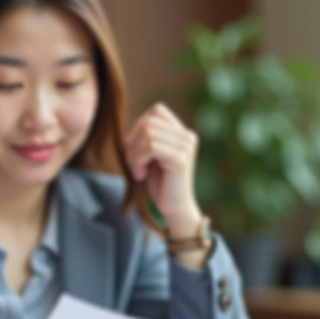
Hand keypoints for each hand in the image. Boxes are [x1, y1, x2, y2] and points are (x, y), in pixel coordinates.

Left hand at [124, 103, 202, 235]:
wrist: (174, 208)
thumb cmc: (160, 183)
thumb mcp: (151, 154)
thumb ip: (146, 136)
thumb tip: (132, 127)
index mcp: (182, 132)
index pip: (157, 110)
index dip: (138, 126)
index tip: (134, 149)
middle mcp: (187, 136)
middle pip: (149, 122)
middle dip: (132, 141)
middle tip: (132, 163)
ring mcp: (186, 147)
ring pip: (148, 134)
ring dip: (134, 154)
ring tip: (138, 170)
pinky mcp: (180, 160)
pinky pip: (151, 147)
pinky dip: (138, 160)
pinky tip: (141, 175)